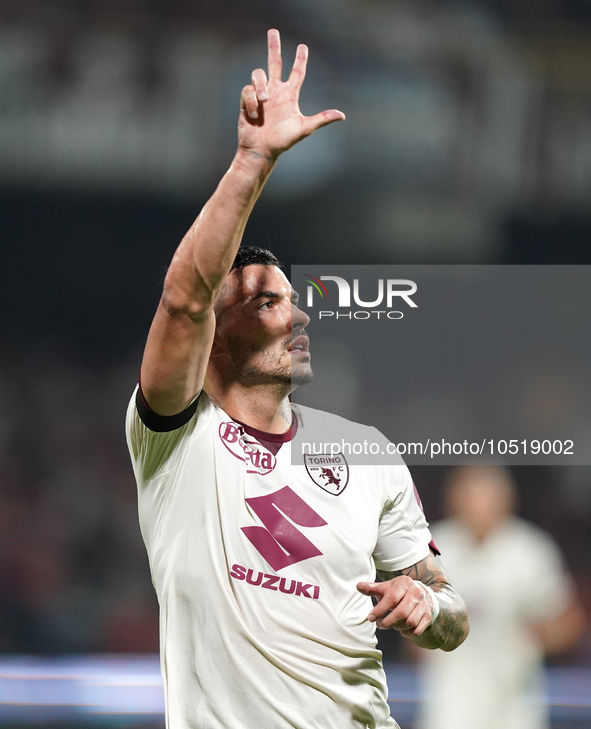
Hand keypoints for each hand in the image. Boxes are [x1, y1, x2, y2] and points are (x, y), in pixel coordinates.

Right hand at [238, 29, 344, 160]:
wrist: (261, 150)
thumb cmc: (283, 141)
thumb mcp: (305, 128)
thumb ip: (322, 119)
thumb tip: (342, 116)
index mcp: (290, 96)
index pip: (297, 73)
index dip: (300, 59)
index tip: (303, 46)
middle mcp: (276, 92)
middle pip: (274, 62)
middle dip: (273, 47)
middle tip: (273, 31)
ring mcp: (261, 95)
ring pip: (259, 74)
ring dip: (261, 85)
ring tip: (264, 102)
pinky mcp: (247, 101)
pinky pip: (248, 90)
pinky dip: (252, 101)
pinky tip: (255, 114)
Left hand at [357, 576, 435, 637]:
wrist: (420, 592)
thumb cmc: (398, 591)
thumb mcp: (386, 587)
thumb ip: (372, 588)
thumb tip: (358, 586)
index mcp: (404, 582)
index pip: (391, 598)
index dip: (380, 610)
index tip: (370, 618)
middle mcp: (417, 592)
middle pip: (402, 612)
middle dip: (388, 622)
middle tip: (379, 624)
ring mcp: (424, 604)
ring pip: (410, 622)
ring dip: (397, 627)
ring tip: (390, 624)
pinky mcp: (429, 616)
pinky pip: (417, 629)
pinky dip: (408, 633)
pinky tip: (400, 629)